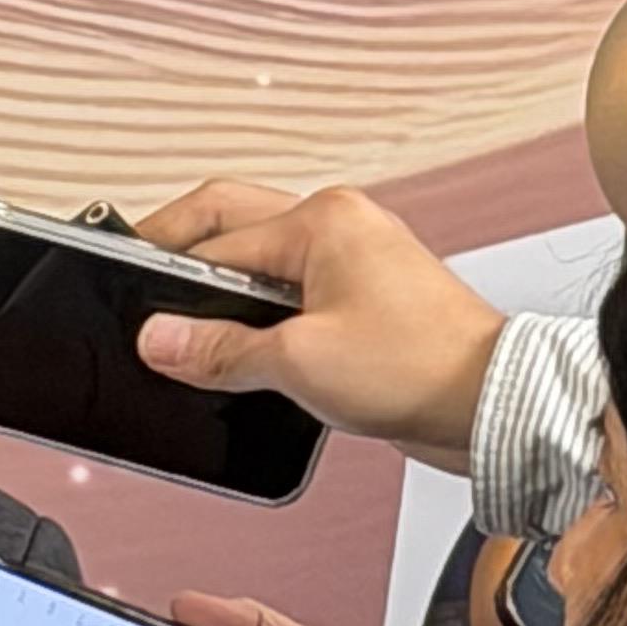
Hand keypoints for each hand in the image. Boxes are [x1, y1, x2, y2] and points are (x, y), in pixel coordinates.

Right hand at [129, 182, 503, 474]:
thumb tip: (159, 340)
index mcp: (323, 221)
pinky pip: (289, 293)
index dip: (165, 276)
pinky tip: (242, 347)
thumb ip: (217, 349)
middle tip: (141, 288)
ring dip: (222, 289)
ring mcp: (353, 260)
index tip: (133, 305)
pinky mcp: (362, 299)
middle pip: (231, 224)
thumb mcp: (298, 362)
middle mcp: (339, 227)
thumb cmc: (423, 367)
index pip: (214, 237)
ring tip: (191, 326)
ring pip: (260, 260)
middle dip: (181, 252)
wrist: (493, 404)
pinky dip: (257, 314)